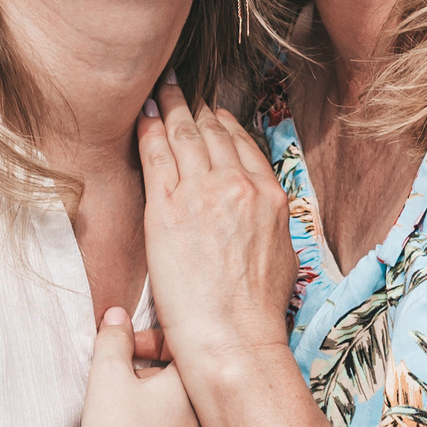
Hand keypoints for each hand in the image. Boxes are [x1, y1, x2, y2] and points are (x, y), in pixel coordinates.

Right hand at [75, 308, 210, 426]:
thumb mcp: (106, 378)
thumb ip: (113, 341)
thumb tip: (116, 316)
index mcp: (196, 387)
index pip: (182, 349)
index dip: (150, 342)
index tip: (126, 350)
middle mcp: (211, 421)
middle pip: (184, 385)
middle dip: (153, 379)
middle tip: (125, 384)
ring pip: (185, 421)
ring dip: (160, 414)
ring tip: (127, 419)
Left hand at [135, 78, 296, 374]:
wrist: (233, 337)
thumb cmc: (256, 312)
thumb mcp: (282, 256)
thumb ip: (269, 223)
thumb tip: (260, 214)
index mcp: (269, 197)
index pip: (242, 145)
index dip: (224, 123)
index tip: (212, 113)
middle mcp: (238, 186)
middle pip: (212, 133)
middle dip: (194, 108)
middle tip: (180, 89)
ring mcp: (201, 193)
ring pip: (184, 136)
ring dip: (170, 109)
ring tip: (161, 92)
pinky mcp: (167, 207)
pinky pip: (155, 155)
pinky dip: (149, 130)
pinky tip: (143, 116)